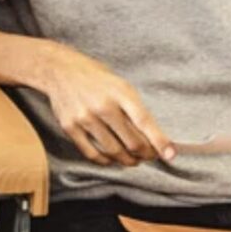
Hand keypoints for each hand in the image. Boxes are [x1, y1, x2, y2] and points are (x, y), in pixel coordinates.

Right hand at [36, 43, 175, 166]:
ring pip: (113, 151)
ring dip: (128, 160)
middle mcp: (102, 105)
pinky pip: (92, 153)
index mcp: (120, 91)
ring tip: (133, 159)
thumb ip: (135, 110)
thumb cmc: (96, 78)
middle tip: (149, 155)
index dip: (159, 141)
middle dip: (145, 154)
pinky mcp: (70, 126)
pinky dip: (106, 161)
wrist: (59, 70)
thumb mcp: (120, 86)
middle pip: (131, 142)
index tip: (171, 155)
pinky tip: (112, 158)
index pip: (144, 121)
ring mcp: (84, 117)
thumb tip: (153, 139)